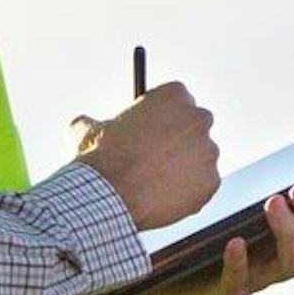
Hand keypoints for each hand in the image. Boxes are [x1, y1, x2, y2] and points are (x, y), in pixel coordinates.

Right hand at [69, 83, 219, 228]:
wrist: (111, 195)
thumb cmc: (100, 159)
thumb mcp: (86, 131)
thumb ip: (92, 122)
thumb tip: (82, 123)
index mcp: (175, 95)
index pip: (176, 101)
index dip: (160, 117)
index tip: (149, 131)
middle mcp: (199, 119)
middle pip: (193, 127)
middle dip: (178, 141)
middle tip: (155, 158)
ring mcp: (209, 152)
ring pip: (198, 160)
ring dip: (182, 168)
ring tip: (153, 183)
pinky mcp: (211, 182)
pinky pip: (201, 187)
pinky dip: (186, 193)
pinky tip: (162, 198)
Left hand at [128, 179, 293, 294]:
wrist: (161, 288)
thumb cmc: (197, 241)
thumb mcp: (225, 211)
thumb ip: (247, 191)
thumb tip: (265, 152)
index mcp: (283, 242)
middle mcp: (277, 263)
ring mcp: (255, 281)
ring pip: (291, 265)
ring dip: (288, 233)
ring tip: (273, 202)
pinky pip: (239, 283)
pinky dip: (240, 262)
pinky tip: (235, 242)